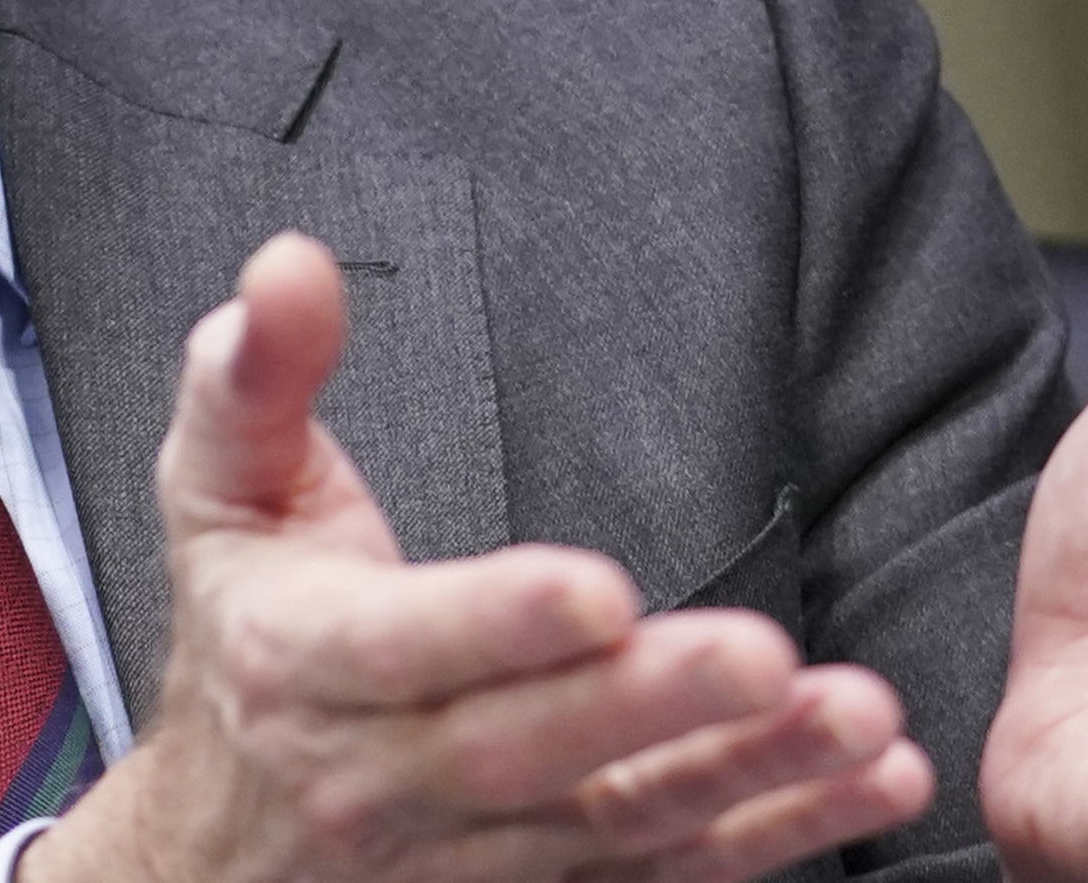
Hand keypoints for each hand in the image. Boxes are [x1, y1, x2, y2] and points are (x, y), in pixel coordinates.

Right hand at [23, 233, 933, 882]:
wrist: (216, 842)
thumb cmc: (237, 623)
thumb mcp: (216, 484)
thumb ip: (256, 371)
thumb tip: (291, 265)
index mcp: (305, 662)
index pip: (405, 648)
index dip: (501, 623)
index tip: (597, 589)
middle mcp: (385, 779)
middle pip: (527, 750)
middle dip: (649, 704)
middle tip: (762, 654)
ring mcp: (473, 853)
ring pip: (616, 823)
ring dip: (746, 776)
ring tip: (855, 722)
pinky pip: (667, 873)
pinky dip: (777, 835)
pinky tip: (872, 785)